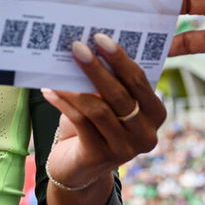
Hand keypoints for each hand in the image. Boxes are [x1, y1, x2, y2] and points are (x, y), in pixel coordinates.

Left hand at [42, 33, 165, 189]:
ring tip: (58, 69)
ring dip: (76, 87)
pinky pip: (80, 123)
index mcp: (155, 114)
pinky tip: (49, 90)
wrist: (80, 166)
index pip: (140, 81)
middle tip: (77, 47)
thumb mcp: (110, 103)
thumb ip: (111, 81)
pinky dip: (63, 103)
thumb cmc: (97, 124)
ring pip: (98, 110)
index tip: (100, 38)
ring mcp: (124, 149)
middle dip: (97, 68)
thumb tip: (89, 46)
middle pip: (120, 95)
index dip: (120, 59)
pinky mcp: (99, 157)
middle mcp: (145, 134)